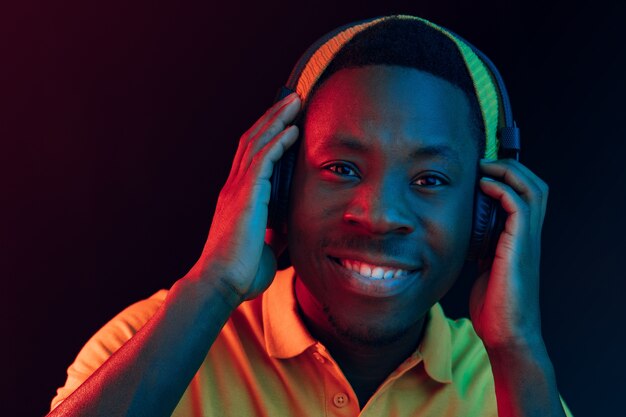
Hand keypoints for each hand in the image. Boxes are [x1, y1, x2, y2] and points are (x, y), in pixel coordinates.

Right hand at [187, 92, 300, 303]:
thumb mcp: (266, 244)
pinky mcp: (245, 197)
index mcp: (238, 197)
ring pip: (257, 143)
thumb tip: (290, 228)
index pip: (252, 155)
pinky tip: (292, 130)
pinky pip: (263, 160)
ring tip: (295, 103)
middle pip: (253, 140)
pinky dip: (278, 142)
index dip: (267, 134)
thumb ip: (276, 230)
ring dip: (277, 120)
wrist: (221, 285)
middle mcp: (234, 187)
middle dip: (273, 118)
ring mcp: (237, 190)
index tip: (286, 119)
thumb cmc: (241, 271)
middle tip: (293, 100)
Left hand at [469, 158, 548, 350]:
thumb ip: (481, 248)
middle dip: (512, 167)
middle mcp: (529, 236)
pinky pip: (519, 207)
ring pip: (533, 190)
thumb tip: (464, 235)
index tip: (482, 172)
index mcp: (521, 239)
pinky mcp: (520, 247)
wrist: (506, 333)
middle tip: (484, 164)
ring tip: (485, 168)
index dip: (509, 178)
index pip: (527, 197)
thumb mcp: (484, 268)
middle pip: (536, 186)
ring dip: (509, 172)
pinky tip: (484, 187)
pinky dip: (503, 189)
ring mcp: (527, 241)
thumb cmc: (494, 306)